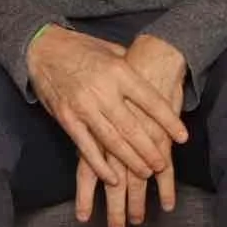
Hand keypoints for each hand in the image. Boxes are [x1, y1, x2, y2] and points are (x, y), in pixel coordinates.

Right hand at [29, 26, 187, 203]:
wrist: (43, 48)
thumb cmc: (83, 49)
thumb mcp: (114, 51)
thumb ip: (133, 69)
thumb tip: (157, 84)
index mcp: (120, 71)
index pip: (151, 101)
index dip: (169, 121)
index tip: (183, 137)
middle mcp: (103, 90)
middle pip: (133, 127)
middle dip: (151, 149)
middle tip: (163, 165)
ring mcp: (83, 106)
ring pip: (112, 141)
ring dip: (131, 161)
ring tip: (147, 173)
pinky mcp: (66, 118)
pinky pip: (86, 147)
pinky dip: (100, 166)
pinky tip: (113, 178)